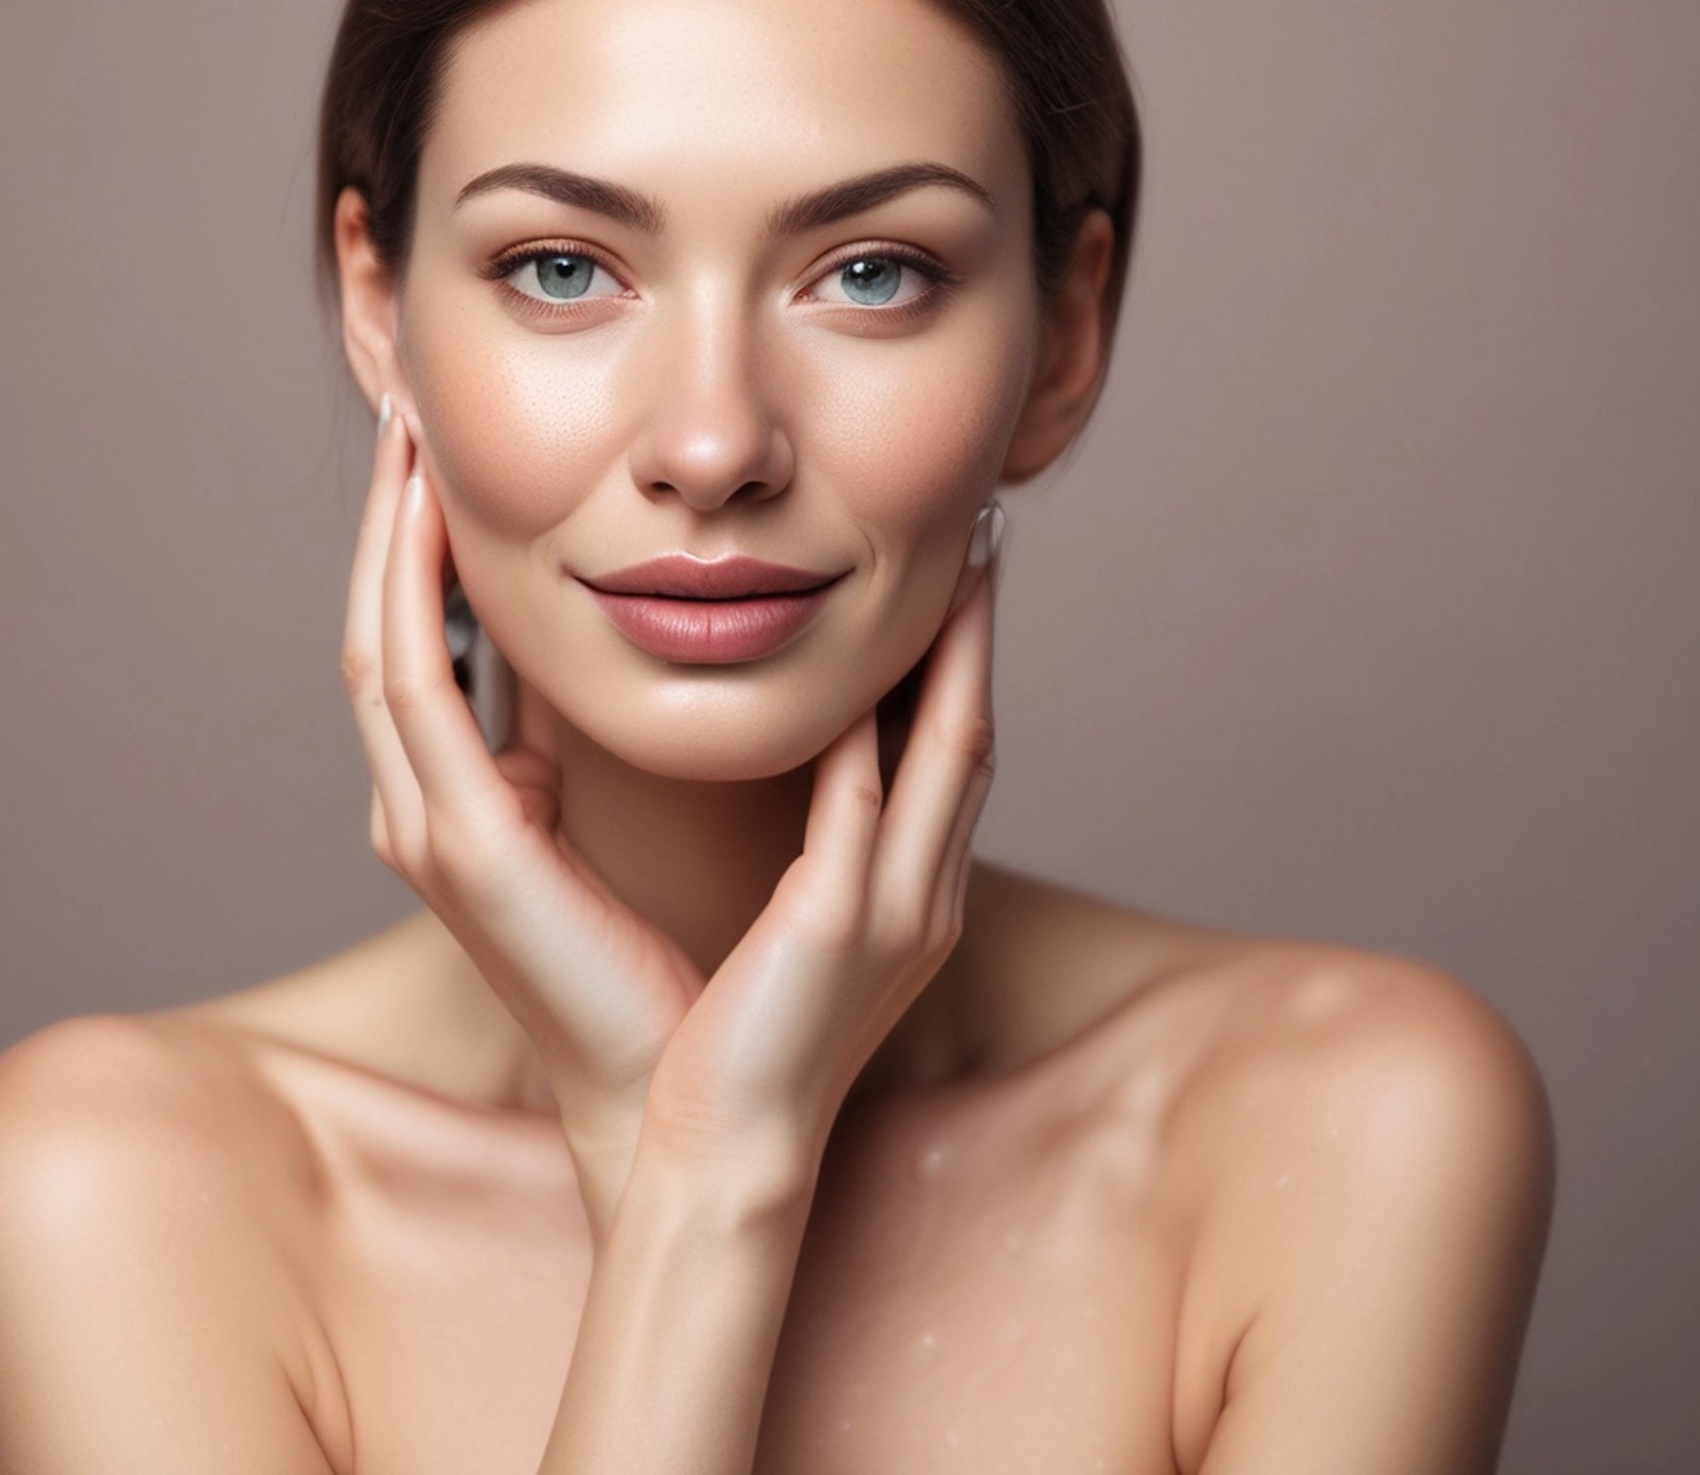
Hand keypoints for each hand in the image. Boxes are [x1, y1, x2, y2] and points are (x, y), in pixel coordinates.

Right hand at [341, 401, 708, 1241]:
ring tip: (407, 438)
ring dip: (384, 539)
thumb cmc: (661, 954)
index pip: (419, 647)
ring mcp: (428, 828)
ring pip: (379, 646)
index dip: (414, 550)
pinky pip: (417, 691)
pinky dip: (408, 597)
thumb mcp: (605, 814)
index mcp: (464, 804)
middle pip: (379, 629)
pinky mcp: (463, 846)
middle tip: (405, 413)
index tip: (440, 455)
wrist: (684, 1086)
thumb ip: (573, 735)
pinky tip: (425, 517)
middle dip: (386, 523)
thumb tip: (577, 642)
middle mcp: (423, 810)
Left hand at [635, 506, 1002, 1172]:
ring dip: (956, 664)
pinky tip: (863, 682)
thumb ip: (804, 838)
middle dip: (983, 641)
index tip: (960, 582)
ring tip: (963, 576)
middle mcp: (920, 895)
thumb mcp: (788, 921)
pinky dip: (869, 747)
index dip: (964, 664)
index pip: (947, 755)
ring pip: (943, 762)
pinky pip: (860, 819)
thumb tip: (784, 745)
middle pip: (969, 740)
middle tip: (983, 545)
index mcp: (904, 893)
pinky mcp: (836, 933)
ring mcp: (891, 915)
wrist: (717, 1154)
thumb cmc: (729, 1034)